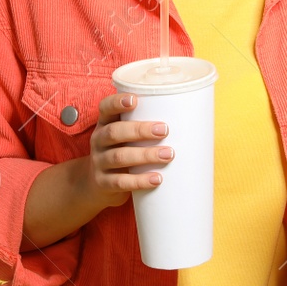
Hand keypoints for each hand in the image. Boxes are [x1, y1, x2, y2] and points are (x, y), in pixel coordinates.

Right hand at [78, 92, 173, 207]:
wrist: (96, 185)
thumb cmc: (121, 152)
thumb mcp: (124, 137)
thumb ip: (144, 126)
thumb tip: (190, 118)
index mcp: (104, 124)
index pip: (105, 108)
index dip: (117, 102)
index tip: (135, 100)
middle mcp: (99, 141)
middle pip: (114, 132)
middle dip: (140, 130)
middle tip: (164, 130)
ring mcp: (99, 162)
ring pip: (120, 157)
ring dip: (145, 155)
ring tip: (168, 154)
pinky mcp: (103, 183)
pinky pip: (121, 182)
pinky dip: (140, 181)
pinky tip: (157, 179)